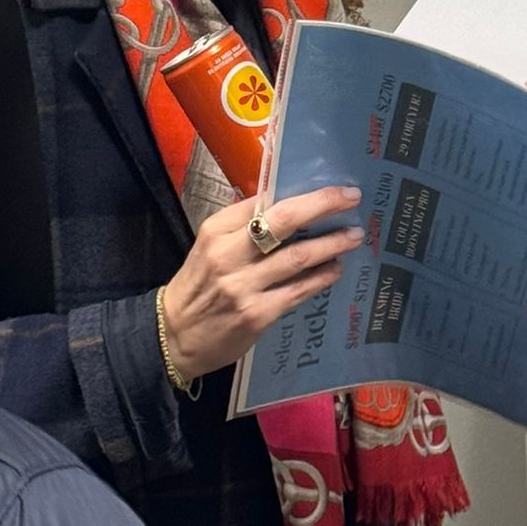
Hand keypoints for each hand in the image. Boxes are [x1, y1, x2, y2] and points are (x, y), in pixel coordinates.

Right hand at [161, 186, 363, 381]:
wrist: (173, 336)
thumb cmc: (198, 285)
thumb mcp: (210, 246)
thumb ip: (243, 225)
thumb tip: (286, 201)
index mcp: (216, 230)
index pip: (265, 201)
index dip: (304, 193)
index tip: (333, 188)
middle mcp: (228, 253)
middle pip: (284, 220)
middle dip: (322, 206)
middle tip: (352, 198)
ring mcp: (242, 285)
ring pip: (298, 257)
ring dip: (331, 244)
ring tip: (353, 236)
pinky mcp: (256, 314)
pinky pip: (298, 291)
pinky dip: (321, 278)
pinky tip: (335, 270)